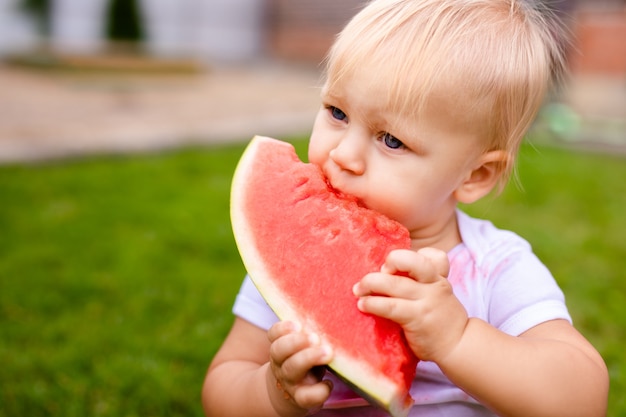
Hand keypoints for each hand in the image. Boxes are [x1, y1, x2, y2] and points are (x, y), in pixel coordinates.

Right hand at [267, 321, 333, 412]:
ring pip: (291, 369)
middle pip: (279, 350)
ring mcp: (289, 381)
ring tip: (327, 352)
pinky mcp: (301, 398)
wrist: (289, 393)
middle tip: (315, 337)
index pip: (274, 334)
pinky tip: (329, 383)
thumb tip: (332, 314)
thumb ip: (310, 334)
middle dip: (297, 342)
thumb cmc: (302, 360)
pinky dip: (319, 390)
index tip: (297, 324)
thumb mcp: (302, 346)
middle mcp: (281, 363)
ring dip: (309, 358)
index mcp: (280, 347)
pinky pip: (306, 397)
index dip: (282, 328)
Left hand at [353, 248, 468, 363]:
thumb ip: (421, 283)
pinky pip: (390, 306)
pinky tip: (363, 305)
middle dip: (390, 261)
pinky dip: (372, 303)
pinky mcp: (416, 318)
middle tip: (377, 273)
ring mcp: (426, 301)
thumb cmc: (440, 319)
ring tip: (358, 290)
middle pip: (411, 261)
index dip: (411, 256)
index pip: (434, 255)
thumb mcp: (438, 295)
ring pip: (394, 284)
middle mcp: (434, 285)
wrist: (458, 346)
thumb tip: (384, 275)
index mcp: (438, 277)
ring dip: (370, 284)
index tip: (393, 266)